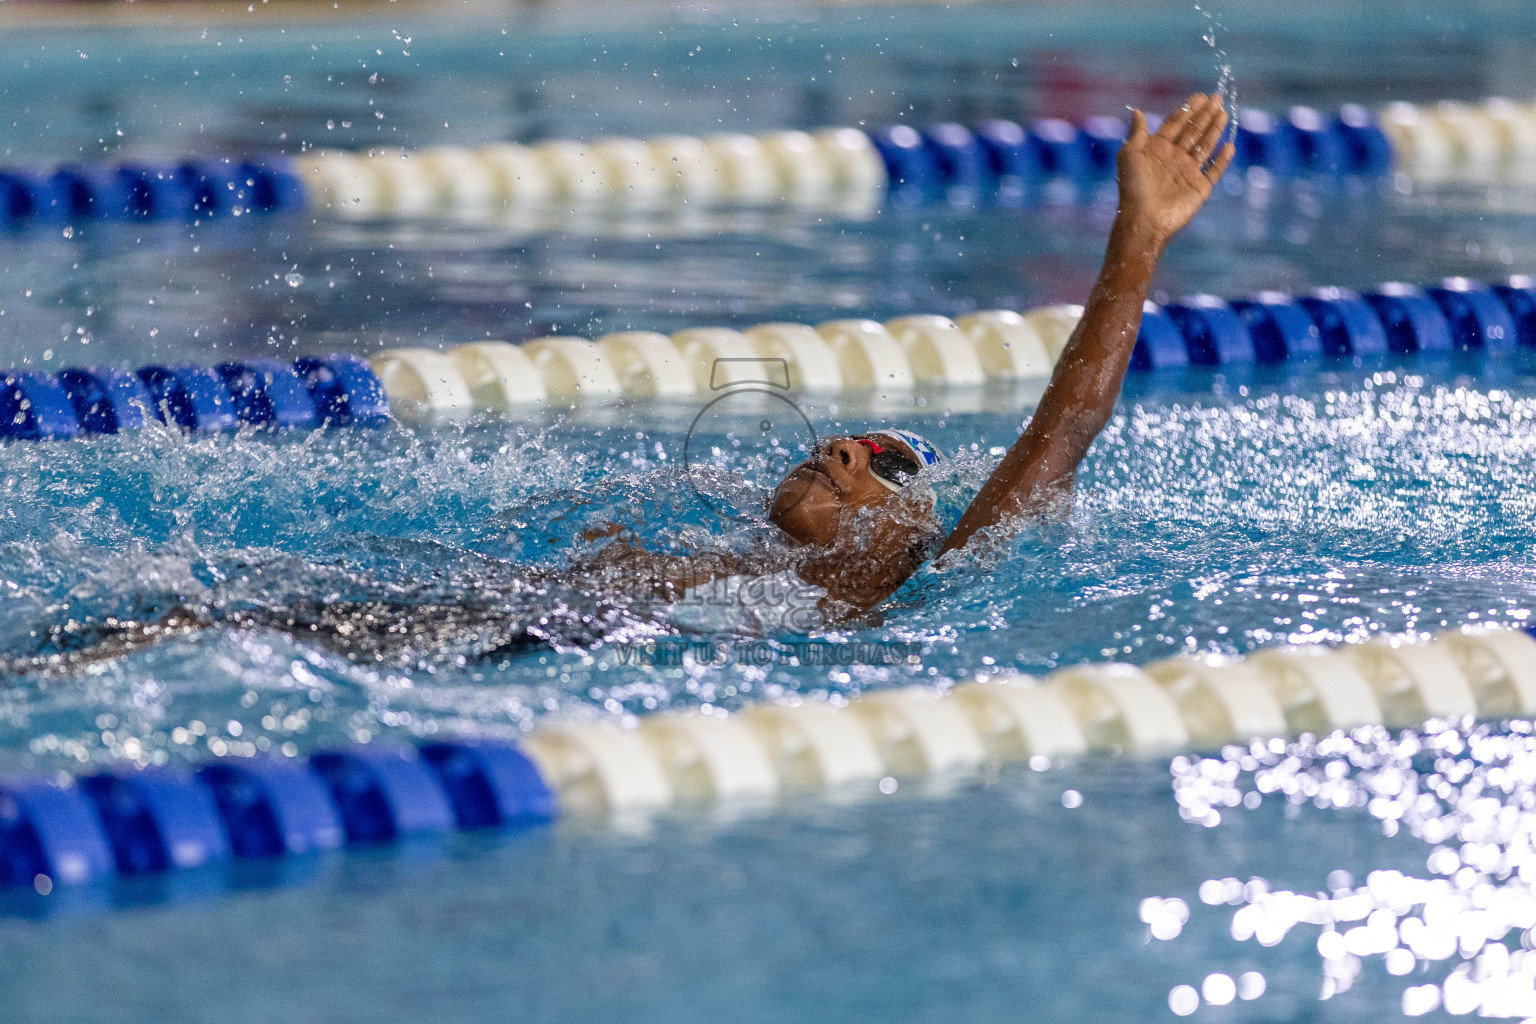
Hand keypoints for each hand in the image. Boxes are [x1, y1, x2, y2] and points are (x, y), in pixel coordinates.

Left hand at [1116, 93, 1234, 245]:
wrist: (1144, 219)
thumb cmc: (1133, 188)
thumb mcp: (1130, 155)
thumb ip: (1137, 133)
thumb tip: (1135, 110)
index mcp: (1157, 149)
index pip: (1175, 124)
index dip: (1187, 110)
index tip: (1200, 96)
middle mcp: (1174, 159)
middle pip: (1193, 131)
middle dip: (1204, 115)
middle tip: (1217, 98)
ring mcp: (1188, 173)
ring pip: (1205, 146)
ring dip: (1214, 130)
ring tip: (1223, 113)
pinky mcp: (1199, 188)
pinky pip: (1214, 171)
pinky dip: (1222, 159)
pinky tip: (1229, 145)